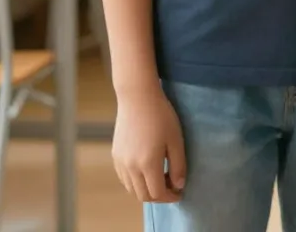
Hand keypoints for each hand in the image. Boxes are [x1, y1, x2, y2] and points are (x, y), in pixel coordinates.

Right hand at [111, 84, 185, 203]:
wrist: (137, 99)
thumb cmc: (161, 117)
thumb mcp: (176, 140)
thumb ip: (178, 165)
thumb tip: (179, 185)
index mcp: (147, 164)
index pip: (157, 193)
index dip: (170, 197)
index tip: (180, 193)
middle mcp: (130, 167)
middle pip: (143, 195)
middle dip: (159, 196)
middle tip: (172, 187)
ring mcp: (120, 162)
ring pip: (132, 189)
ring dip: (146, 190)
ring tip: (161, 179)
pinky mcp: (115, 156)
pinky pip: (124, 179)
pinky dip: (136, 182)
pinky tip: (148, 172)